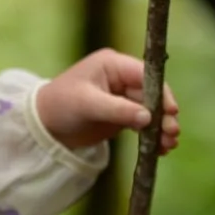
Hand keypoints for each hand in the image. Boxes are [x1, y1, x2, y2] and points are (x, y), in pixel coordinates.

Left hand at [34, 48, 180, 155]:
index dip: (161, 93)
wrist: (42, 126)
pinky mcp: (120, 115)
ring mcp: (122, 97)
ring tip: (169, 145)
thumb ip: (117, 109)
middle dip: (164, 114)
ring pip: (150, 111)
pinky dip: (151, 135)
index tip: (172, 111)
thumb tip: (148, 117)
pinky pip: (142, 124)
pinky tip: (160, 149)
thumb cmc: (59, 105)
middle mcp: (120, 78)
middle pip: (152, 95)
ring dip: (161, 127)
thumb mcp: (87, 104)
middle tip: (173, 133)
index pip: (146, 76)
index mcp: (112, 65)